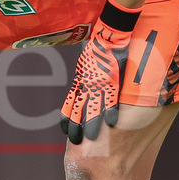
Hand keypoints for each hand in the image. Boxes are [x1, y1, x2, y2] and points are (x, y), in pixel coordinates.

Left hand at [60, 17, 133, 143]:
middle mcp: (86, 87)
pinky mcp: (112, 82)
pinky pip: (111, 100)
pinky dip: (111, 112)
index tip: (66, 132)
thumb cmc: (95, 51)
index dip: (67, 121)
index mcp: (79, 84)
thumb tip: (81, 90)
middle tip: (76, 142)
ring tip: (91, 139)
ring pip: (93, 110)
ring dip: (91, 126)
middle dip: (76, 129)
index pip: (69, 107)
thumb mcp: (83, 67)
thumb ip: (82, 81)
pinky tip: (112, 124)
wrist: (107, 37)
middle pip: (78, 113)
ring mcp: (99, 85)